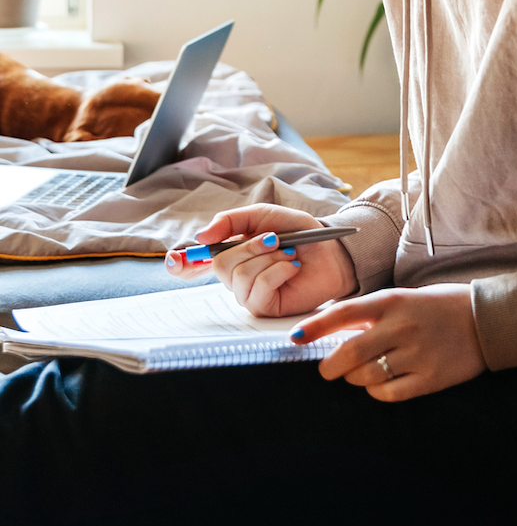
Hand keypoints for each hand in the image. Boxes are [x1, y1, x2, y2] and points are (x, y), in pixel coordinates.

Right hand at [165, 203, 357, 316]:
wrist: (332, 250)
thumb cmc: (300, 233)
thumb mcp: (264, 216)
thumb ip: (232, 221)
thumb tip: (202, 236)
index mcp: (232, 253)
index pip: (195, 263)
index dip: (182, 263)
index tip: (175, 260)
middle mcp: (235, 276)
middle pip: (220, 264)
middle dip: (249, 247)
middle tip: (275, 239)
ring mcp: (249, 294)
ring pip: (239, 276)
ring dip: (269, 258)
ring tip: (290, 254)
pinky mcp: (265, 309)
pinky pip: (257, 290)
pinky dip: (277, 272)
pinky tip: (292, 267)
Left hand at [292, 285, 485, 400]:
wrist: (485, 320)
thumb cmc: (437, 307)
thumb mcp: (403, 298)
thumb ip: (371, 313)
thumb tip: (332, 333)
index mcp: (392, 301)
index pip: (343, 313)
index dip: (315, 327)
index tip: (295, 337)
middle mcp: (402, 327)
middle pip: (349, 353)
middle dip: (329, 365)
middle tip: (327, 369)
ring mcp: (417, 355)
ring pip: (365, 376)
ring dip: (355, 377)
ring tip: (361, 372)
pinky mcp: (430, 379)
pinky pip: (388, 393)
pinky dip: (376, 391)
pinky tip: (381, 382)